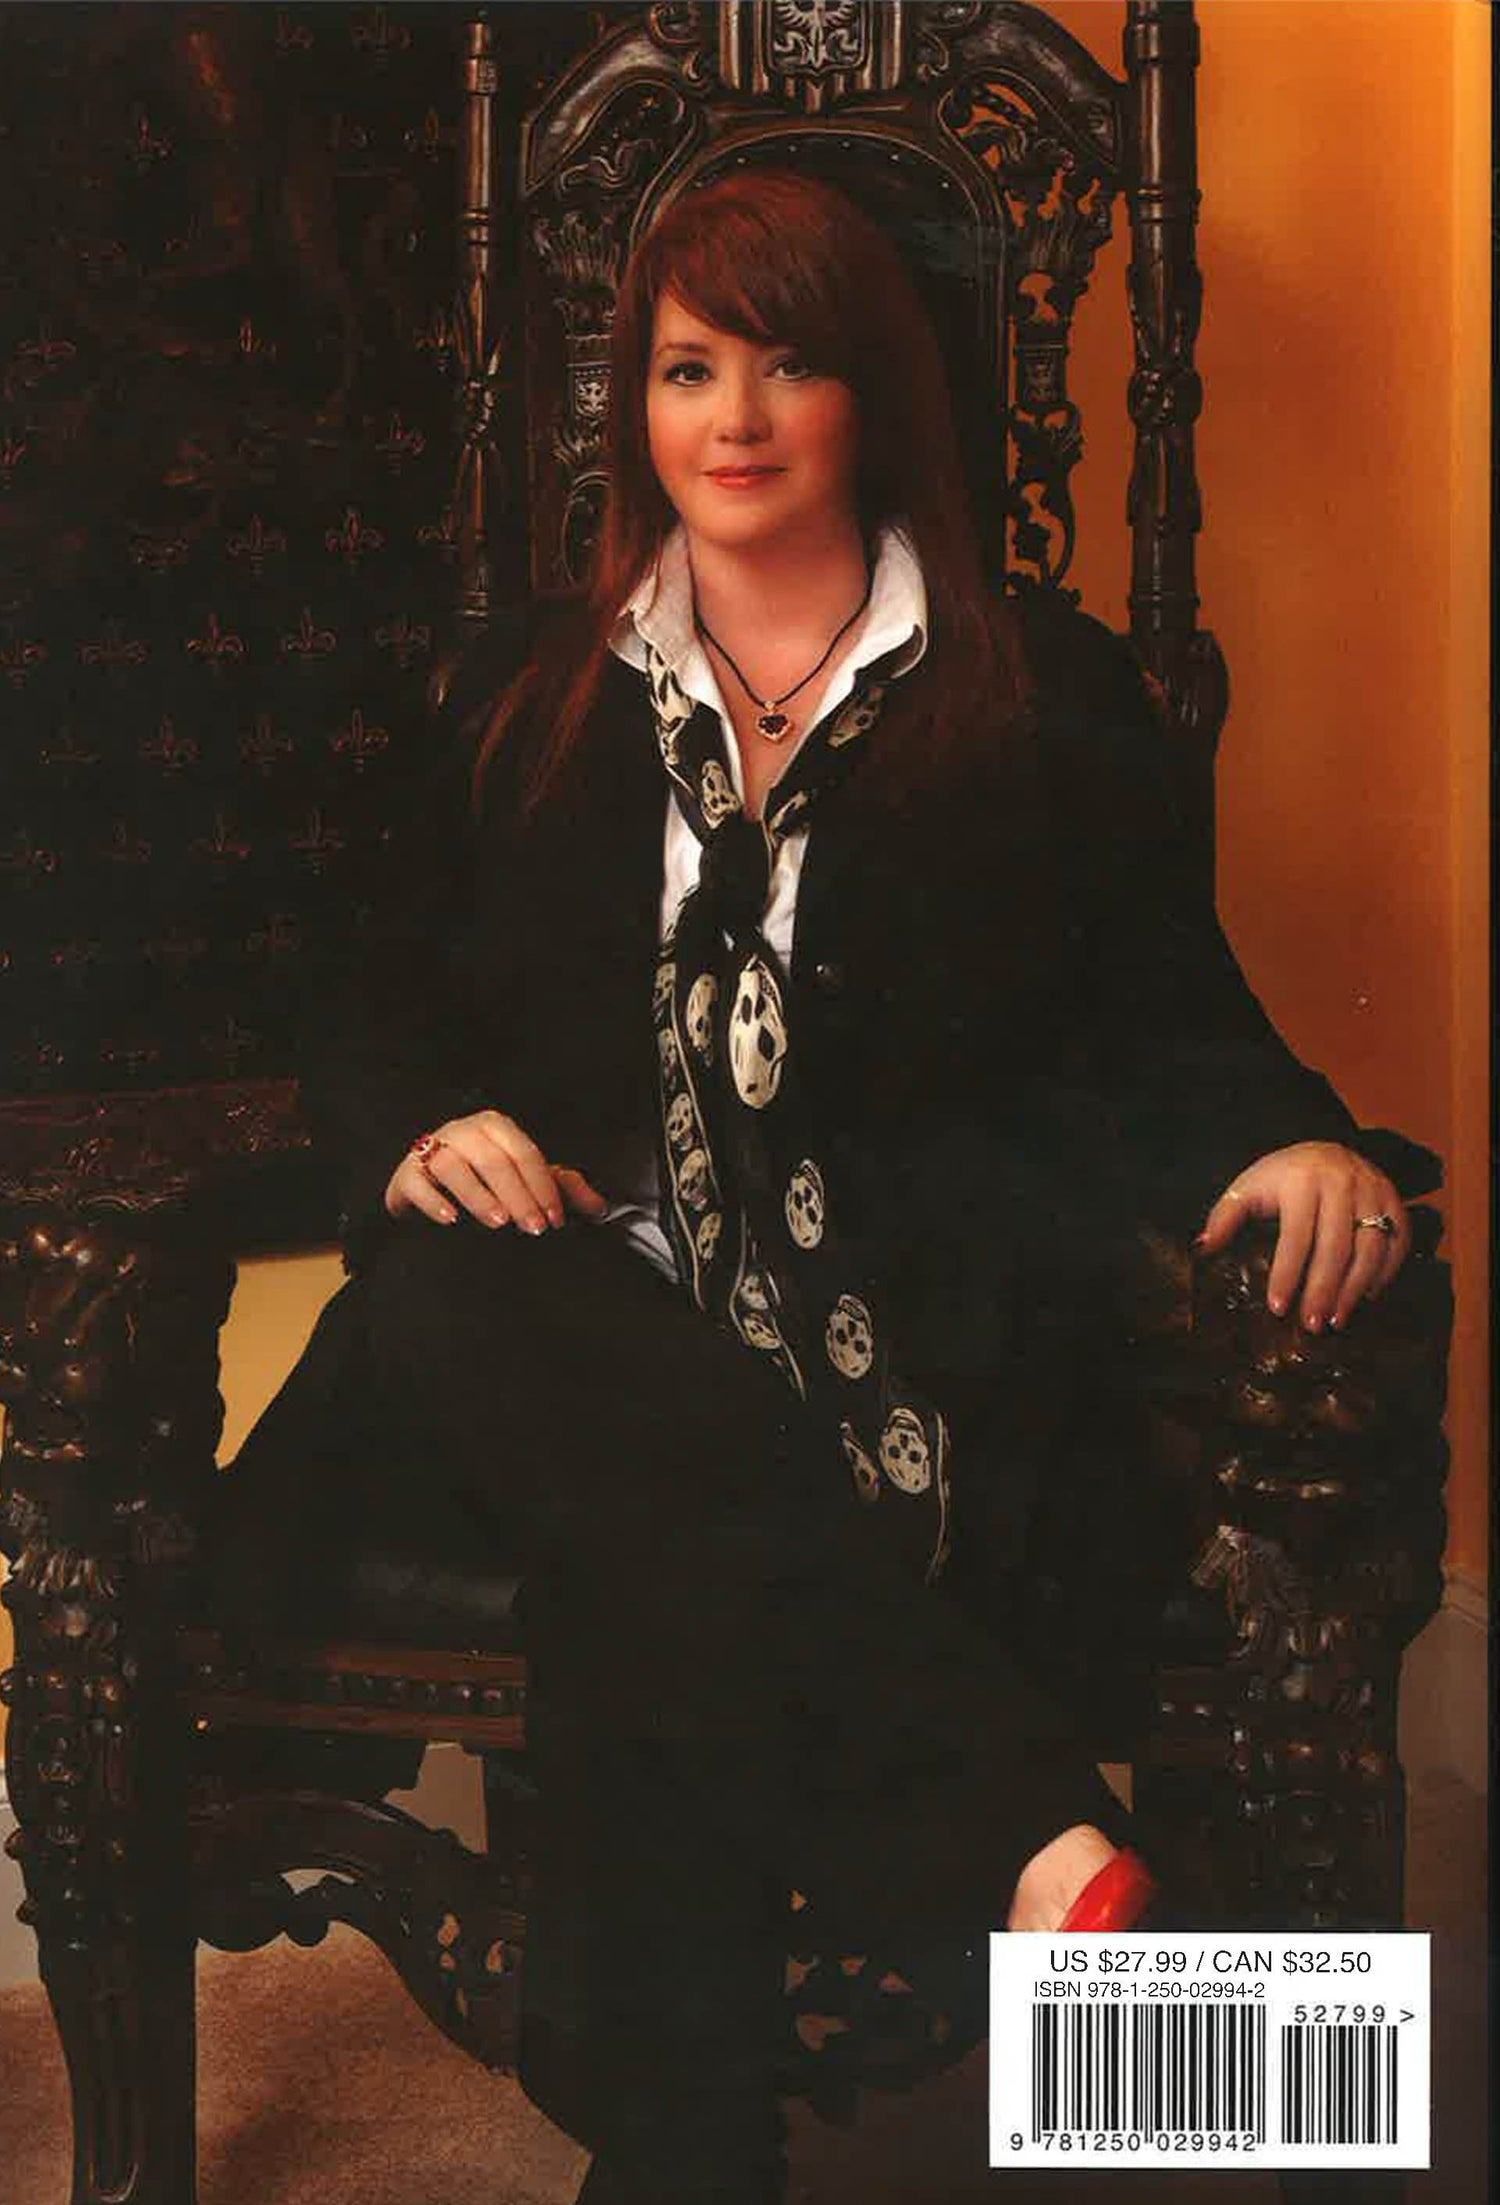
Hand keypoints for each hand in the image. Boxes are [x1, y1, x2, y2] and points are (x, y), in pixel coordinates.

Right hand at [384, 1110, 609, 1233]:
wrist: (428, 1183)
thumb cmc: (485, 1178)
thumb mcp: (525, 1180)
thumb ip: (563, 1190)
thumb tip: (600, 1207)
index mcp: (497, 1128)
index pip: (524, 1153)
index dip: (542, 1187)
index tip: (554, 1219)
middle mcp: (464, 1132)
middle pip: (492, 1160)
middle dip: (517, 1195)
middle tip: (532, 1228)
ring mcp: (432, 1149)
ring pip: (454, 1166)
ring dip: (478, 1195)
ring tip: (498, 1222)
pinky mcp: (406, 1173)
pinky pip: (417, 1183)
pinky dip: (434, 1201)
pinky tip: (451, 1220)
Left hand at [1196, 1141, 1407, 1330]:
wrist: (1326, 1150)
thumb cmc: (1282, 1177)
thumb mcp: (1247, 1187)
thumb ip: (1225, 1217)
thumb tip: (1203, 1248)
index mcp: (1302, 1181)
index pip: (1296, 1236)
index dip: (1287, 1274)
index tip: (1278, 1308)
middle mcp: (1342, 1183)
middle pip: (1335, 1246)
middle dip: (1323, 1290)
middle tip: (1311, 1326)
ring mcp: (1374, 1191)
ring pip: (1370, 1248)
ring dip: (1354, 1289)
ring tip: (1336, 1319)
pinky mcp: (1395, 1201)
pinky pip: (1397, 1242)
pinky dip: (1384, 1273)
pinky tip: (1367, 1297)